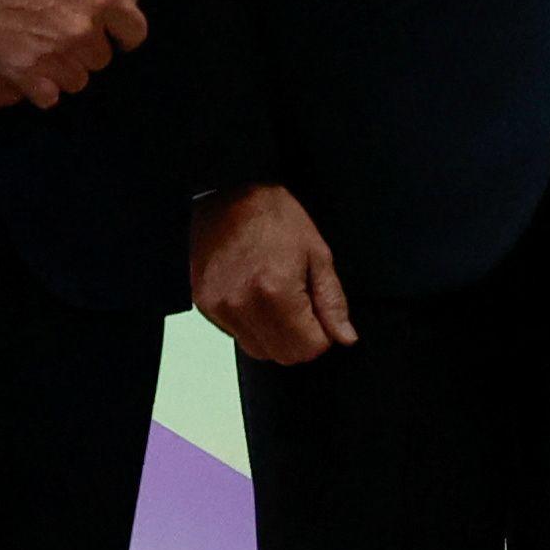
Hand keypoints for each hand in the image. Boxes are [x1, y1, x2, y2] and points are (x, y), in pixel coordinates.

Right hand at [0, 0, 145, 106]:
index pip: (134, 34)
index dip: (121, 31)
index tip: (106, 27)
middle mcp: (85, 32)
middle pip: (102, 58)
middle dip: (87, 45)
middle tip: (61, 26)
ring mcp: (55, 55)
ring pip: (77, 81)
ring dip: (65, 67)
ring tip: (43, 45)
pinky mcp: (23, 72)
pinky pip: (49, 98)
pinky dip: (42, 87)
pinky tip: (30, 66)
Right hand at [193, 184, 355, 364]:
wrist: (226, 193)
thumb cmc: (272, 215)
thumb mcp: (316, 252)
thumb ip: (332, 301)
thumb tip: (345, 336)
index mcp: (275, 291)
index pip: (309, 347)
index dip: (322, 334)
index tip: (319, 312)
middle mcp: (242, 305)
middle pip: (284, 356)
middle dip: (301, 338)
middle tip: (301, 305)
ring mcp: (219, 307)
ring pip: (259, 351)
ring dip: (275, 335)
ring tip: (276, 297)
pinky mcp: (204, 305)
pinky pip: (237, 335)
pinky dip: (252, 324)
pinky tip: (255, 294)